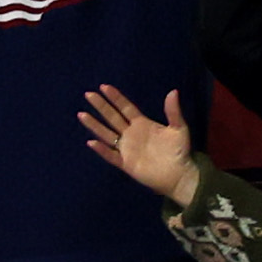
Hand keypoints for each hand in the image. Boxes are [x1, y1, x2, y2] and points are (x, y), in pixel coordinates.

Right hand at [77, 85, 206, 209]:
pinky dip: (101, 149)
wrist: (179, 174)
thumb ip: (173, 112)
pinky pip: (110, 155)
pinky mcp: (125, 163)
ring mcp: (126, 149)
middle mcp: (131, 134)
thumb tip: (173, 91)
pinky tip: (91, 142)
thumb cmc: (180, 151)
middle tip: (89, 95)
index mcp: (142, 124)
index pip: (125, 108)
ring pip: (106, 134)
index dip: (115, 98)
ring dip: (94, 125)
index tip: (104, 87)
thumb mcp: (179, 129)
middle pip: (112, 118)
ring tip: (81, 114)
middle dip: (101, 106)